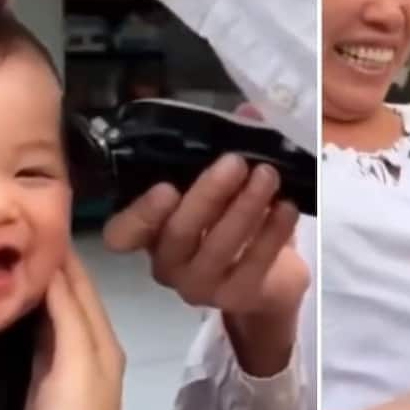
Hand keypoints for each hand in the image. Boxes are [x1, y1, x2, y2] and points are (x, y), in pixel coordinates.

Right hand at [15, 251, 126, 409]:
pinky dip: (11, 310)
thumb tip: (53, 265)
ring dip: (21, 281)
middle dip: (35, 257)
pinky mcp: (33, 378)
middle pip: (59, 288)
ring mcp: (55, 360)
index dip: (56, 245)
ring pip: (41, 307)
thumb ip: (68, 318)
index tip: (26, 211)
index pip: (76, 276)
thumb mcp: (79, 365)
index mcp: (96, 334)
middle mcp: (78, 340)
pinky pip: (24, 332)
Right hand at [102, 155, 308, 375]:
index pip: (122, 234)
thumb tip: (250, 112)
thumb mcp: (227, 187)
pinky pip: (254, 263)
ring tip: (268, 176)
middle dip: (208, 195)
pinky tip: (287, 207)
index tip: (166, 187)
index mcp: (152, 233)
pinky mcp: (236, 297)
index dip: (138, 214)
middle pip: (177, 234)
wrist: (270, 280)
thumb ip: (229, 152)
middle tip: (236, 162)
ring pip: (217, 247)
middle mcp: (168, 263)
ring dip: (244, 207)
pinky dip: (272, 232)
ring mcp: (200, 285)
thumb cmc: (235, 223)